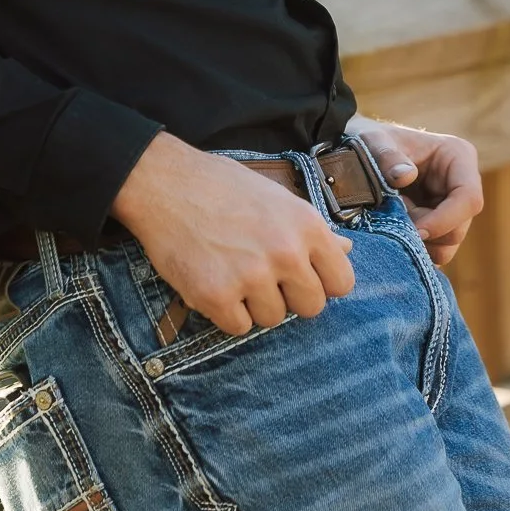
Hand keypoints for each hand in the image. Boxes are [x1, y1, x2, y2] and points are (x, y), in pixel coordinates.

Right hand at [111, 132, 355, 336]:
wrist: (163, 183)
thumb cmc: (221, 187)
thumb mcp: (276, 198)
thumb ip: (312, 230)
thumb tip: (347, 250)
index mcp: (307, 226)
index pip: (342, 283)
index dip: (320, 283)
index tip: (299, 276)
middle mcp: (286, 253)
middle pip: (311, 308)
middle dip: (288, 297)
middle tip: (260, 274)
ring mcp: (251, 276)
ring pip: (272, 319)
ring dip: (253, 304)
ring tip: (230, 269)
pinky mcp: (217, 296)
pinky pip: (238, 327)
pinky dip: (225, 311)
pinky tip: (212, 280)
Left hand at [347, 114, 482, 266]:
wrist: (361, 153)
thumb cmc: (372, 142)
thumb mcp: (374, 142)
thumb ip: (386, 156)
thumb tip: (405, 176)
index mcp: (458, 156)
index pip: (468, 198)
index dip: (444, 220)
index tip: (414, 229)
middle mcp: (462, 183)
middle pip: (459, 227)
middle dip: (424, 231)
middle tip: (392, 218)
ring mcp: (452, 207)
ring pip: (447, 244)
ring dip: (417, 241)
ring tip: (391, 218)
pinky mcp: (440, 224)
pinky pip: (434, 250)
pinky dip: (413, 246)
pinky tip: (394, 227)